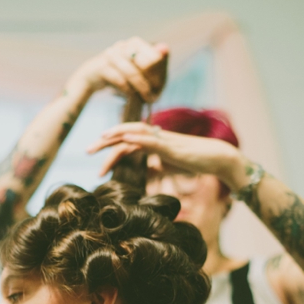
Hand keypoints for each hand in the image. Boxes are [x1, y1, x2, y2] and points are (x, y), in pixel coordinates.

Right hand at [71, 37, 168, 102]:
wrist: (91, 77)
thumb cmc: (119, 75)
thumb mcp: (139, 70)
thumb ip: (154, 64)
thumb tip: (166, 48)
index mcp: (135, 43)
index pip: (156, 57)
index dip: (160, 73)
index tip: (160, 87)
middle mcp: (124, 45)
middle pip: (146, 64)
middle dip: (152, 81)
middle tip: (154, 96)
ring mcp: (111, 55)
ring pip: (132, 72)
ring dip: (141, 89)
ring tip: (146, 99)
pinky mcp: (101, 66)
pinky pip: (119, 79)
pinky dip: (127, 90)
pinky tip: (130, 96)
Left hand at [87, 122, 246, 186]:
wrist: (217, 158)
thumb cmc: (197, 162)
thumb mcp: (172, 164)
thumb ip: (159, 163)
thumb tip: (150, 169)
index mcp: (154, 142)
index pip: (127, 141)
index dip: (110, 146)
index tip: (95, 156)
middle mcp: (155, 137)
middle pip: (124, 134)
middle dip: (104, 141)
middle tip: (86, 150)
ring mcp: (162, 140)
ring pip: (132, 134)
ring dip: (113, 137)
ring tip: (97, 143)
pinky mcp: (169, 145)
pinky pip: (149, 139)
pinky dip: (134, 137)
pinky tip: (122, 138)